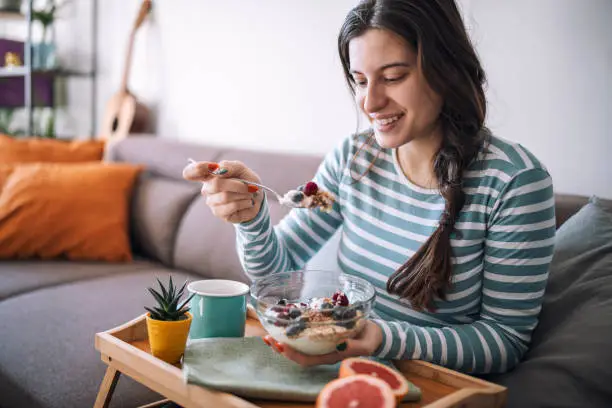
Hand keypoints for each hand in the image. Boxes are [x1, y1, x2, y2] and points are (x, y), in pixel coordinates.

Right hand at [183, 160, 263, 223]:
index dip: (196, 169)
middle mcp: (206, 188)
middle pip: (216, 184)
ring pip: (225, 196)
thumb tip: (218, 169)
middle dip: (237, 184)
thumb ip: (229, 166)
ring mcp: (211, 202)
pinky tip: (248, 202)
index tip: (211, 167)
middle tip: (249, 186)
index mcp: (209, 174)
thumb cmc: (247, 181)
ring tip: (249, 194)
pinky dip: (244, 202)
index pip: (191, 171)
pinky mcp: (219, 213)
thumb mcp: (241, 169)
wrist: (257, 199)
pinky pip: (232, 206)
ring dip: (243, 194)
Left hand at [263, 320, 382, 366]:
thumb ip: (354, 346)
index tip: (280, 345)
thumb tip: (339, 344)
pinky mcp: (322, 331)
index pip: (306, 360)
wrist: (375, 333)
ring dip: (282, 339)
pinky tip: (285, 319)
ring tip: (269, 331)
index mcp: (330, 355)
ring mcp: (321, 342)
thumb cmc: (370, 340)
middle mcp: (322, 350)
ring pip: (298, 344)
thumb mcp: (365, 344)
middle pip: (297, 353)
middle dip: (281, 347)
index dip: (292, 354)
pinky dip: (293, 327)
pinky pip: (304, 333)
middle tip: (267, 337)